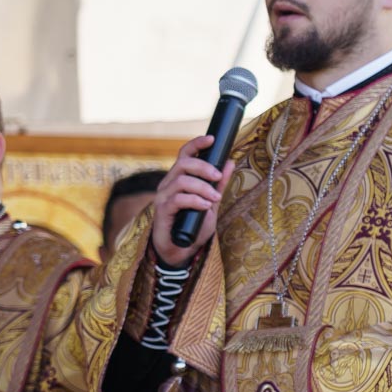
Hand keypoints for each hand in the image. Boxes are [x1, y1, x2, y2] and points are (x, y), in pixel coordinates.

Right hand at [151, 136, 236, 268]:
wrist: (180, 251)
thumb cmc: (193, 227)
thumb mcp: (211, 203)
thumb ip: (218, 185)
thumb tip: (229, 162)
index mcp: (179, 179)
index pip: (184, 155)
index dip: (196, 144)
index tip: (212, 139)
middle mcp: (168, 184)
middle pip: (183, 163)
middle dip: (204, 167)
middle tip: (217, 177)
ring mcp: (162, 197)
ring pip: (182, 181)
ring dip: (202, 188)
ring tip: (214, 200)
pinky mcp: (161, 211)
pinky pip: (178, 199)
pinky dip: (195, 200)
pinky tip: (204, 207)